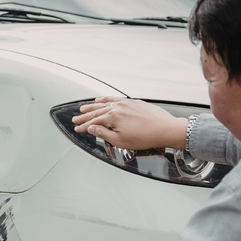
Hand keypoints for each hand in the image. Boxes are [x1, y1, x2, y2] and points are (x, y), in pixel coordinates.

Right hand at [72, 97, 187, 150]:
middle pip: (96, 111)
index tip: (77, 129)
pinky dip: (106, 99)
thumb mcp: (120, 141)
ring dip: (93, 106)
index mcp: (112, 117)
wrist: (165, 129)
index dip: (83, 126)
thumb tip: (91, 129)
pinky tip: (102, 99)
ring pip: (104, 103)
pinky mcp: (134, 102)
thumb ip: (103, 134)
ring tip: (84, 108)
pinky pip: (115, 99)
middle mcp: (117, 107)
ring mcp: (126, 103)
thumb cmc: (145, 137)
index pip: (93, 122)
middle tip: (75, 119)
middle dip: (84, 116)